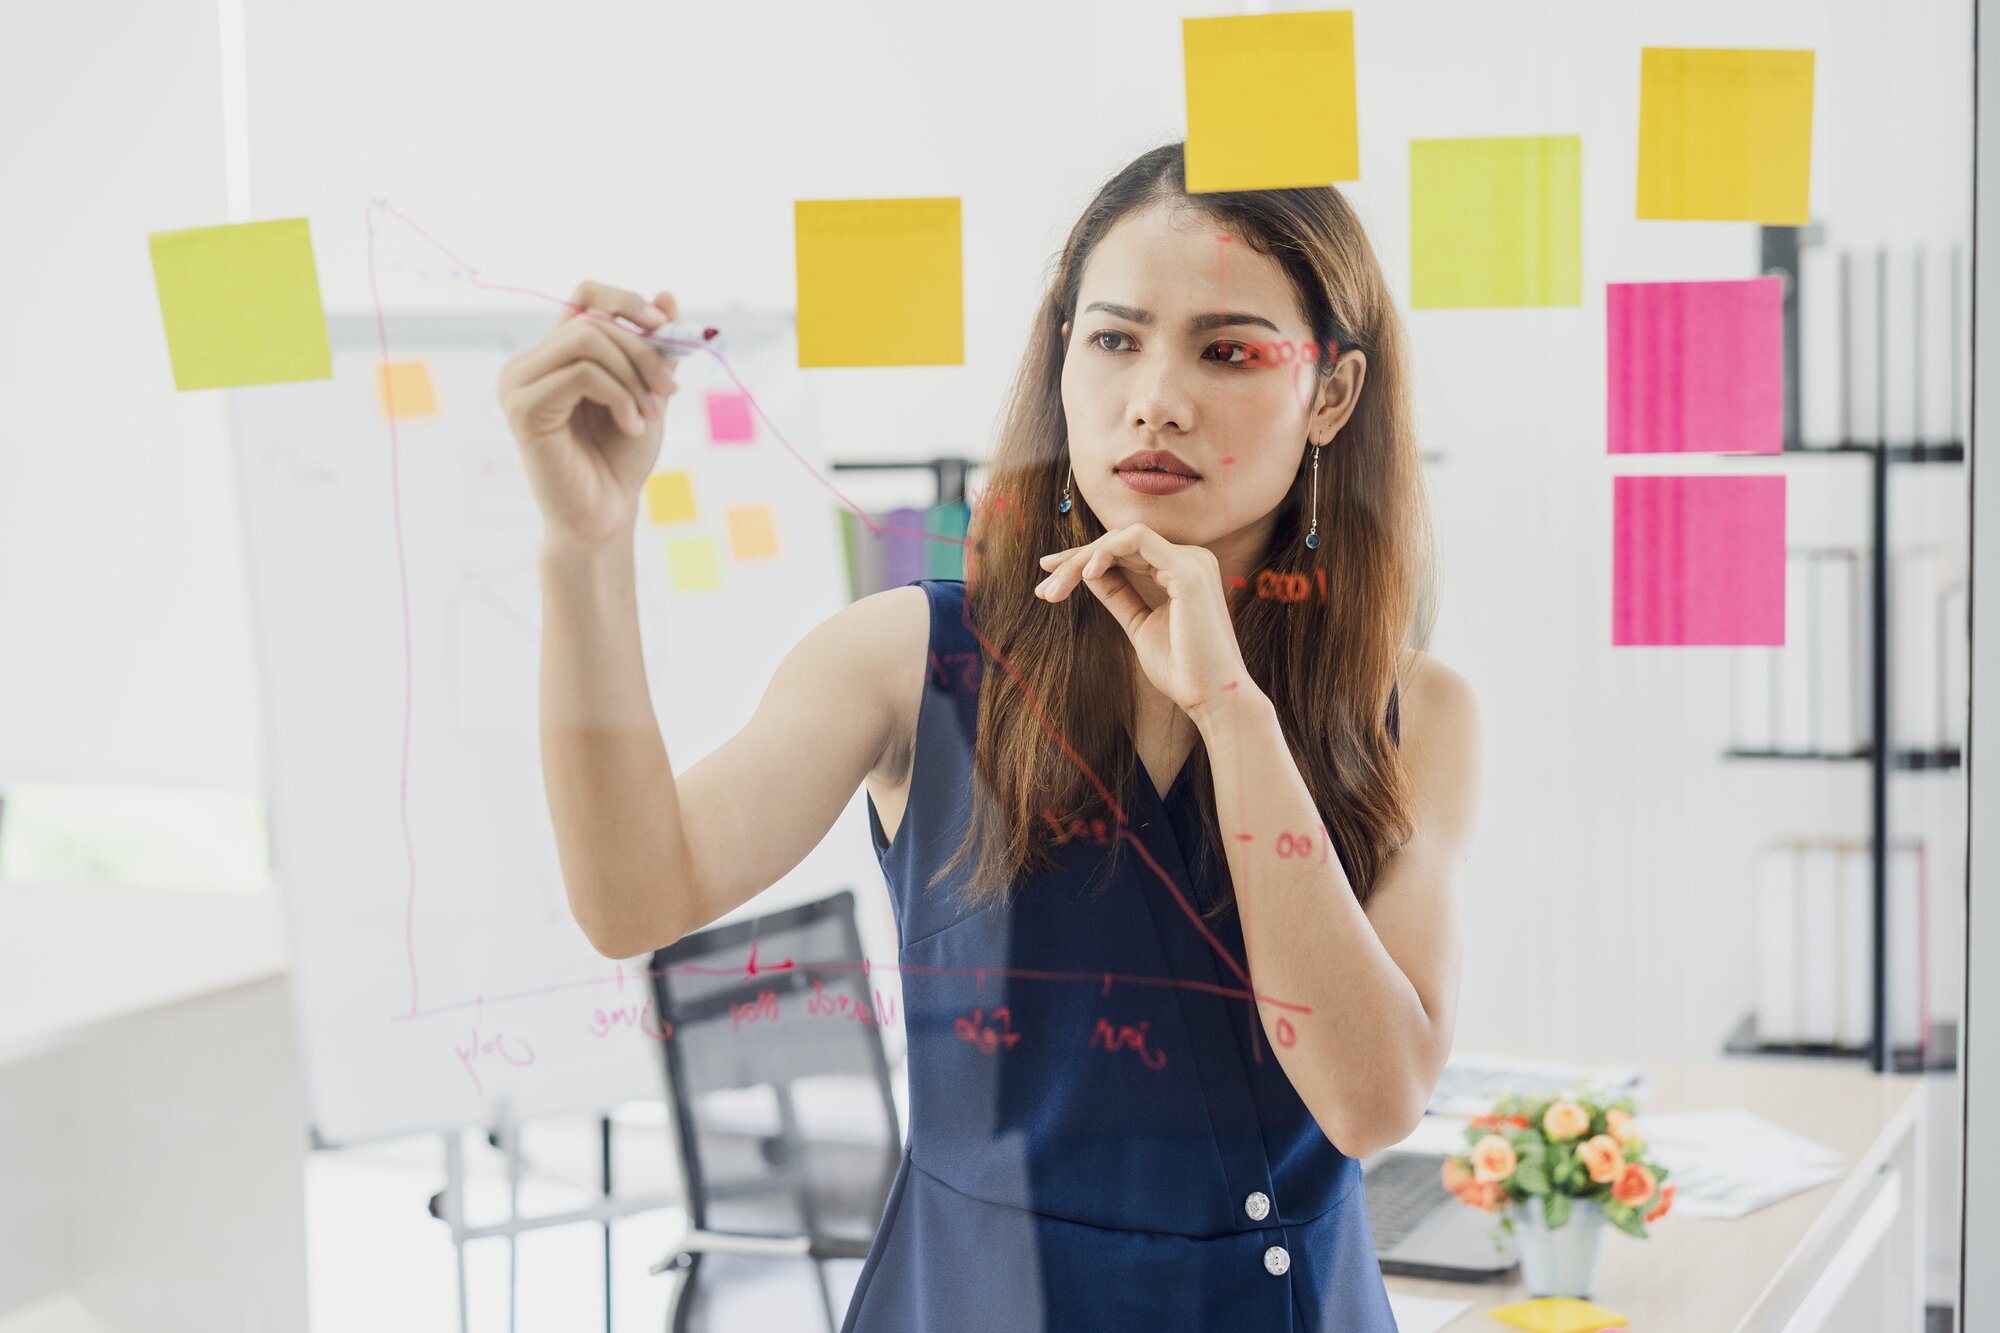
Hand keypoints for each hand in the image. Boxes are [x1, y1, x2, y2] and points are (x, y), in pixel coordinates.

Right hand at [497, 280, 681, 547]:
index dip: (625, 300)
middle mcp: (529, 363)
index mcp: (555, 354)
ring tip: (650, 413)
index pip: (584, 296)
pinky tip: (631, 424)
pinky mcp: (522, 407)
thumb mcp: (648, 392)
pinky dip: (619, 394)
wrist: (605, 515)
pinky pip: (582, 373)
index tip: (664, 326)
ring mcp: (518, 383)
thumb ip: (655, 348)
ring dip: (633, 374)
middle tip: (670, 390)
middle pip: (593, 319)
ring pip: (587, 339)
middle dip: (643, 351)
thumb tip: (668, 294)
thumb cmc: (621, 458)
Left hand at [1034, 523, 1248, 719]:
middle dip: (1075, 561)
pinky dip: (1107, 551)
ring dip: (1082, 558)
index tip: (1048, 581)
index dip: (1083, 561)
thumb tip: (1089, 573)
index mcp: (1181, 570)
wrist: (1213, 698)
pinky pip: (1138, 539)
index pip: (1124, 552)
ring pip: (1123, 537)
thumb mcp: (1139, 625)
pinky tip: (1086, 575)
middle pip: (1119, 542)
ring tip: (1056, 588)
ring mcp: (1192, 560)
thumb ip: (1119, 595)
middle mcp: (1190, 558)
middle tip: (1044, 589)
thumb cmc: (1183, 670)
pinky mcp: (1189, 570)